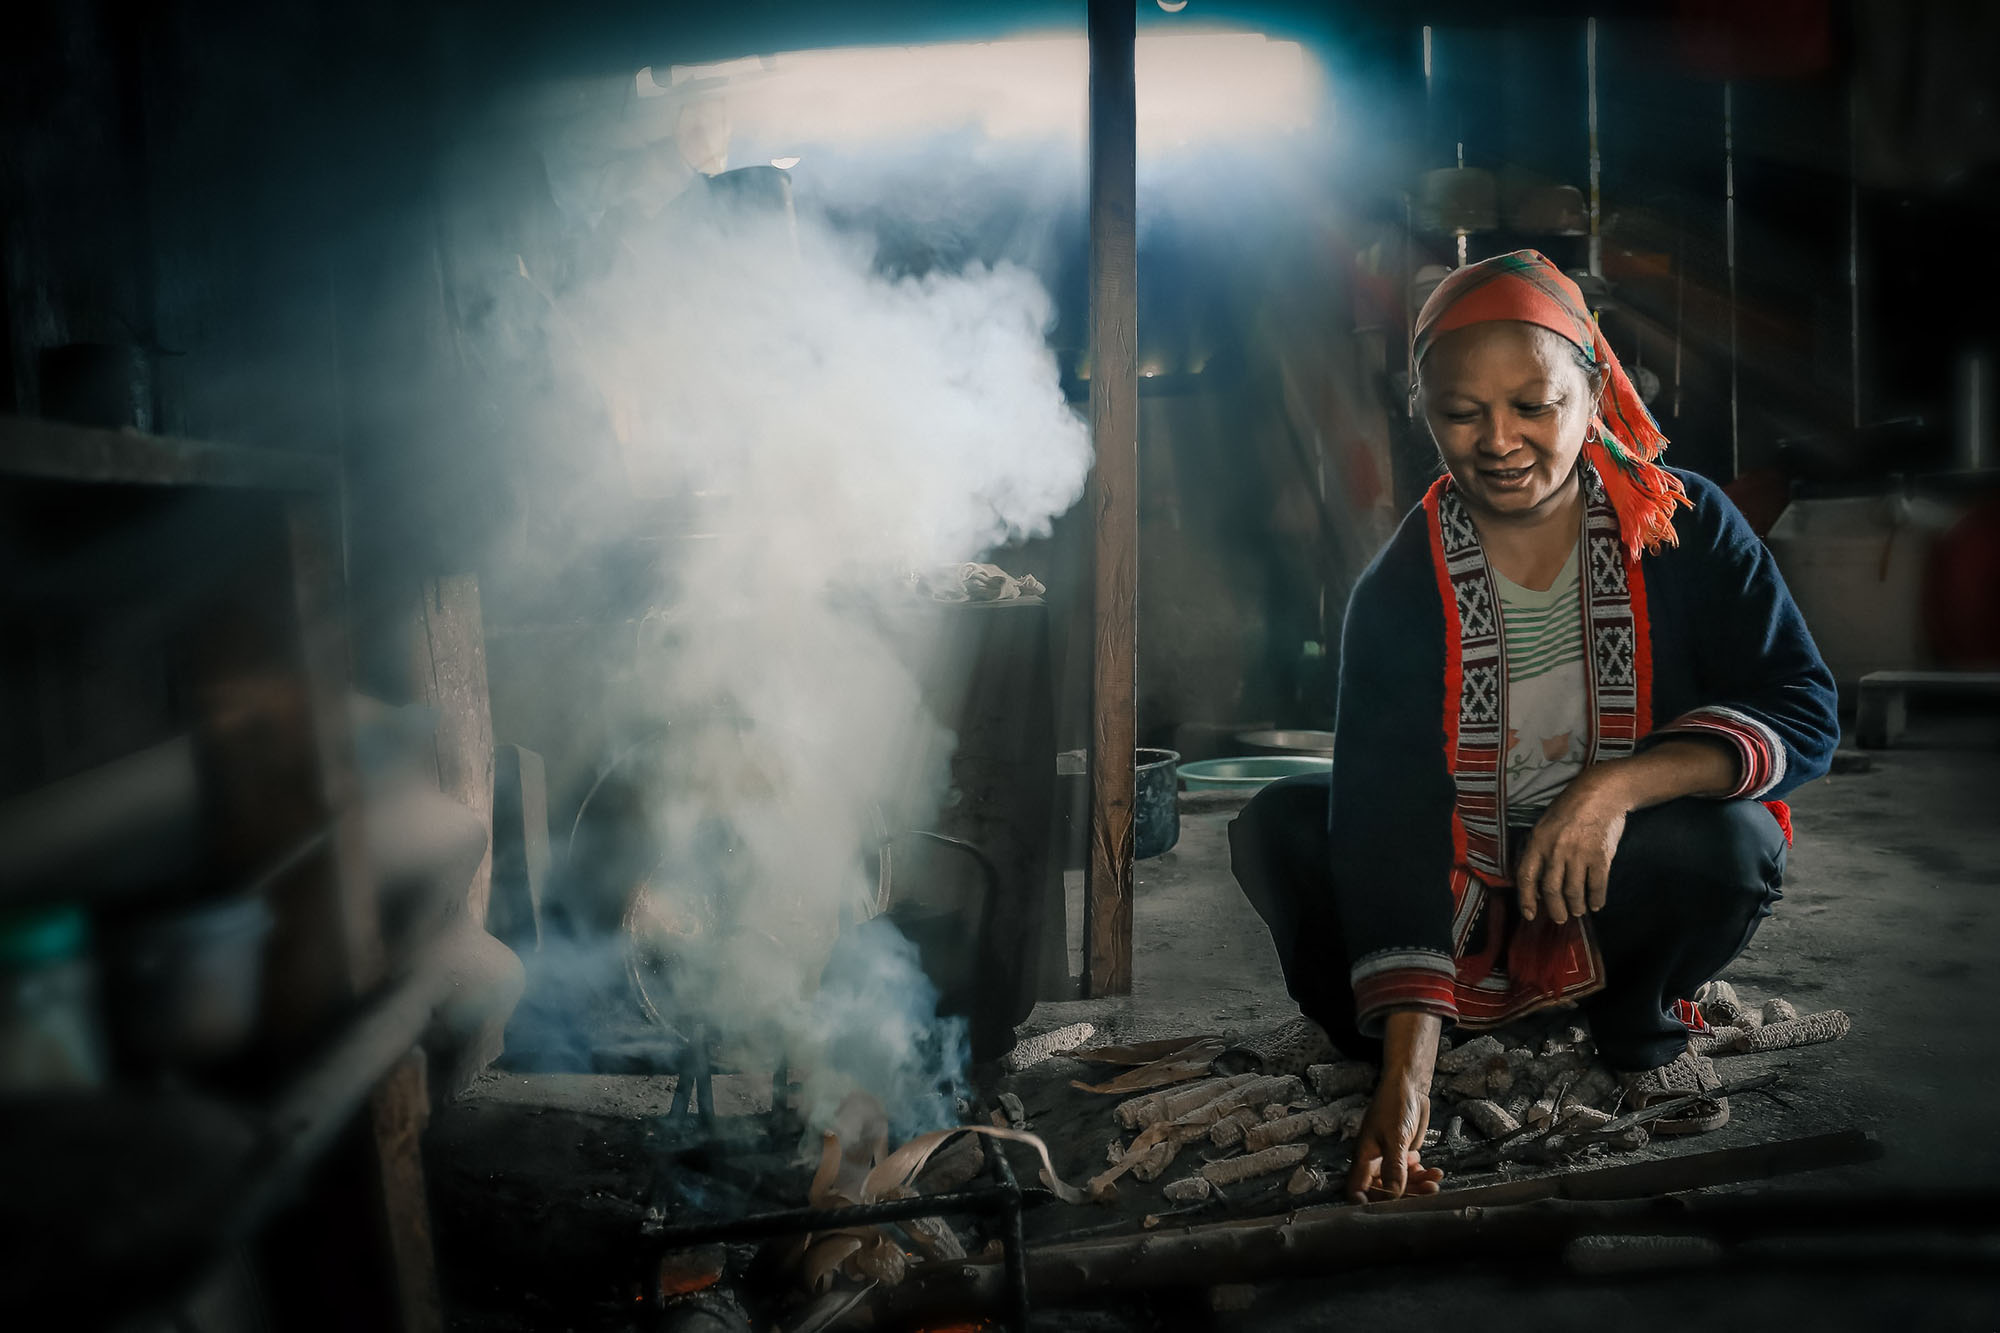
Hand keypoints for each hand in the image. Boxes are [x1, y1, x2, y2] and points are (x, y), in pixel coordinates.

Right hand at [1344, 1071, 1442, 1201]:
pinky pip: (1411, 1176)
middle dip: (1406, 1196)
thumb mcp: (1395, 1136)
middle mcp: (1375, 1163)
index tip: (1388, 1210)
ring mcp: (1389, 1160)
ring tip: (1435, 1182)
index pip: (1356, 1190)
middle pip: (1383, 1193)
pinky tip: (1435, 1172)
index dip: (1367, 1204)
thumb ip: (1394, 1166)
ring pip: (1400, 1186)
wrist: (1410, 1086)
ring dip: (1418, 1187)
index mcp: (1364, 1158)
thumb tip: (1393, 1195)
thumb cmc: (1395, 1105)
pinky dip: (1423, 1177)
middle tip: (1427, 1193)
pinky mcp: (1403, 1156)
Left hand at [1514, 766, 1629, 924]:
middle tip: (1560, 918)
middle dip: (1556, 910)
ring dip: (1577, 907)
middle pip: (1552, 891)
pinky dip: (1597, 899)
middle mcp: (1556, 850)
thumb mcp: (1545, 824)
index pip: (1526, 877)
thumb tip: (1538, 880)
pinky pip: (1597, 885)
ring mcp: (1579, 854)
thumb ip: (1540, 849)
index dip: (1527, 899)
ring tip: (1579, 911)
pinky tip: (1596, 904)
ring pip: (1574, 892)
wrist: (1601, 792)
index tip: (1531, 915)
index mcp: (1538, 842)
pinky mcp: (1600, 856)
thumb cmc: (1570, 808)